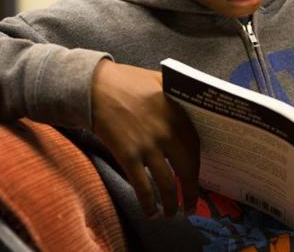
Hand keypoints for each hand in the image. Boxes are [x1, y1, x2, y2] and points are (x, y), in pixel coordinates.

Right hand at [91, 59, 199, 217]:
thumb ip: (179, 93)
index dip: (197, 168)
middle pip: (186, 170)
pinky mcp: (127, 156)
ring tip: (172, 213)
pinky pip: (142, 187)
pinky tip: (151, 212)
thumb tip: (199, 103)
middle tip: (192, 206)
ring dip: (171, 204)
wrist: (95, 87)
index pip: (195, 149)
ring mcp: (147, 146)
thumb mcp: (160, 80)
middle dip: (191, 193)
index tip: (197, 179)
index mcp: (177, 115)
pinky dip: (148, 203)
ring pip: (166, 183)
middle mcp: (166, 132)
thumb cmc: (127, 82)